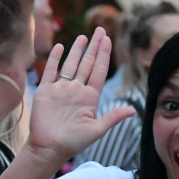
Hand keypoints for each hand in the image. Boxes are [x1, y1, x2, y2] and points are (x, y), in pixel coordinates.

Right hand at [25, 27, 134, 166]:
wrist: (48, 148)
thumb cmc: (73, 142)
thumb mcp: (96, 130)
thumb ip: (112, 117)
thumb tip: (133, 111)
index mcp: (90, 97)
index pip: (99, 70)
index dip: (104, 54)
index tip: (108, 39)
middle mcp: (77, 90)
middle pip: (87, 63)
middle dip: (94, 47)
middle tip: (100, 29)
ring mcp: (61, 89)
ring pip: (71, 64)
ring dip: (77, 50)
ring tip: (84, 36)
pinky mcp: (46, 91)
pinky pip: (51, 71)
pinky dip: (55, 58)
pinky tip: (60, 47)